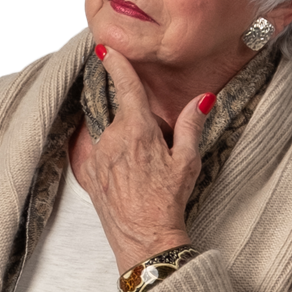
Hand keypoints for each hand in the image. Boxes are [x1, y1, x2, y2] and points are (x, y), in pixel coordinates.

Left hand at [72, 43, 208, 271]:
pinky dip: (105, 155)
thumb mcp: (188, 162)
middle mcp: (111, 139)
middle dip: (134, 121)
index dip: (115, 63)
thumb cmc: (169, 203)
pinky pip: (93, 153)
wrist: (147, 242)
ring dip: (120, 140)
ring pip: (107, 134)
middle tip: (153, 149)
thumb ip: (192, 124)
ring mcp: (96, 158)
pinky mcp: (88, 176)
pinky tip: (122, 174)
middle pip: (120, 114)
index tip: (106, 49)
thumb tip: (203, 98)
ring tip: (140, 169)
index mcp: (136, 130)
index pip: (124, 85)